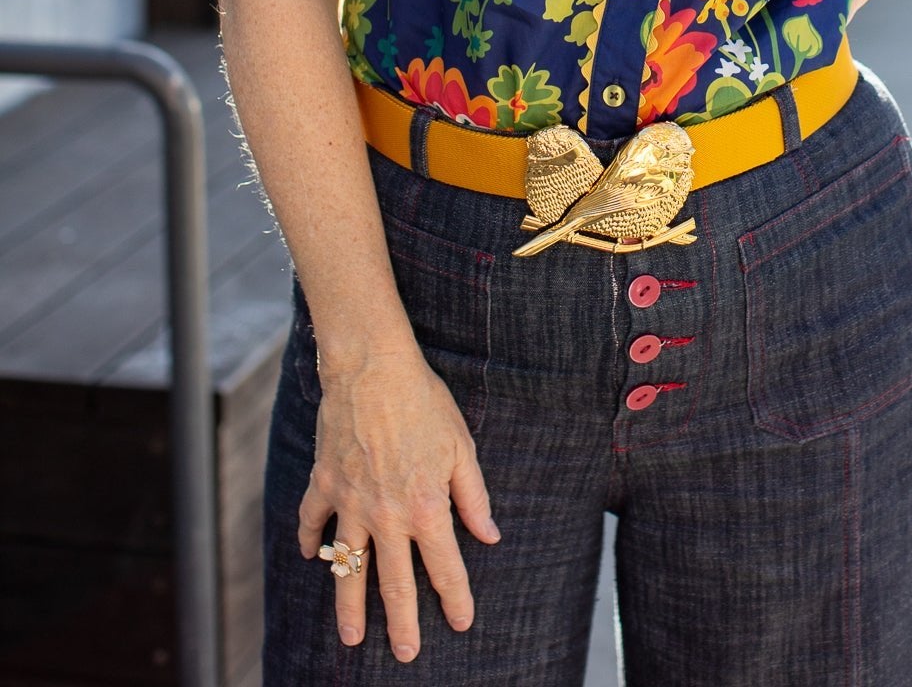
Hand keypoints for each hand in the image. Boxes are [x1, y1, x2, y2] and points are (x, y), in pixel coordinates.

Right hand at [297, 347, 499, 662]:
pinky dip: (311, 540)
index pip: (444, 566)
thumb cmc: (424, 402)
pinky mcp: (324, 483)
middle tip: (406, 654)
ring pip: (349, 567)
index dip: (455, 598)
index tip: (462, 622)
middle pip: (394, 582)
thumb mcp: (461, 447)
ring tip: (352, 637)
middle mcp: (386, 515)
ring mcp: (350, 502)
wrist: (372, 368)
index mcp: (426, 507)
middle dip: (402, 622)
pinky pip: (313, 521)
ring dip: (350, 605)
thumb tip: (489, 535)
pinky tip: (313, 557)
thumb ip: (473, 496)